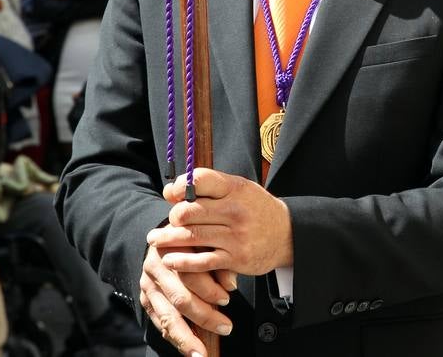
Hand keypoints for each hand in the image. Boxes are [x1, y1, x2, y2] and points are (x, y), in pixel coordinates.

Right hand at [139, 241, 234, 354]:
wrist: (165, 236)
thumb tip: (231, 284)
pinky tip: (188, 347)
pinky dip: (173, 336)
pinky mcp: (145, 298)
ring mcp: (148, 285)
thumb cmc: (193, 238)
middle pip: (180, 298)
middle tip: (225, 327)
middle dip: (204, 317)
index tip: (228, 298)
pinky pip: (159, 322)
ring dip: (186, 337)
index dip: (210, 288)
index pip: (190, 273)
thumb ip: (220, 259)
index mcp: (172, 248)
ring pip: (167, 316)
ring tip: (200, 354)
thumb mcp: (208, 241)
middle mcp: (156, 268)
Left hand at [148, 169, 293, 276]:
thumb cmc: (256, 209)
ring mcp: (236, 236)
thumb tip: (170, 191)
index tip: (171, 194)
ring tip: (155, 240)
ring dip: (168, 239)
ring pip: (192, 237)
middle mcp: (235, 210)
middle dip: (173, 216)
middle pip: (190, 211)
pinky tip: (170, 260)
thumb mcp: (240, 190)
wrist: (288, 234)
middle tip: (168, 221)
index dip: (180, 186)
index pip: (201, 180)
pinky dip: (182, 262)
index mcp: (236, 189)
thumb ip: (210, 188)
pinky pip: (202, 262)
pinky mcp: (236, 258)